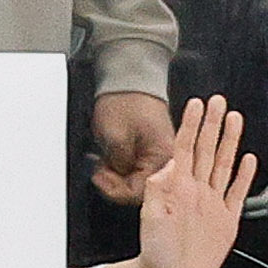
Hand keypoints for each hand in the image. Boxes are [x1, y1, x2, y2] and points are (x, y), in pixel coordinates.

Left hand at [86, 94, 258, 267]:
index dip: (191, 125)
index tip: (196, 104)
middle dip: (213, 124)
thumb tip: (169, 165)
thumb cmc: (156, 251)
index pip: (186, 148)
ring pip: (224, 165)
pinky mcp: (226, 220)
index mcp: (178, 187)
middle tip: (219, 101)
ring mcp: (212, 203)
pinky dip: (244, 176)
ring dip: (230, 141)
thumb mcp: (150, 217)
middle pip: (207, 150)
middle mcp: (197, 191)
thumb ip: (159, 189)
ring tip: (235, 119)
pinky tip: (248, 159)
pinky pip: (237, 193)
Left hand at [88, 88, 175, 202]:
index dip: (115, 190)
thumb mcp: (115, 137)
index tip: (100, 179)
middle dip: (115, 183)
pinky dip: (120, 166)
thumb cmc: (126, 100)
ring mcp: (159, 155)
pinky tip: (110, 158)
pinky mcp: (151, 150)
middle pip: (140, 188)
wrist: (129, 76)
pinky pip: (136, 168)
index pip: (141, 191)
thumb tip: (116, 183)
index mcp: (164, 156)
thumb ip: (118, 166)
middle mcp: (167, 159)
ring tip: (103, 162)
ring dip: (116, 174)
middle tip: (99, 171)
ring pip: (136, 179)